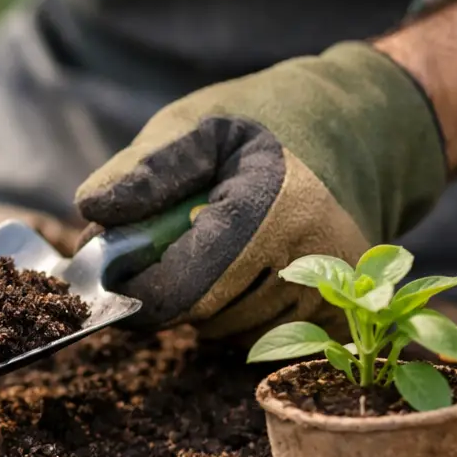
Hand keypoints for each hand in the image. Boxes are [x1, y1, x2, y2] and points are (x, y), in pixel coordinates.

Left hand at [75, 41, 449, 339]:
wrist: (364, 127)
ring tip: (204, 252)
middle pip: (204, 316)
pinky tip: (239, 271)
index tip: (114, 274)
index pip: (183, 289)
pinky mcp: (343, 310)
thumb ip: (144, 170)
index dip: (137, 292)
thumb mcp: (200, 123)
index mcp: (271, 208)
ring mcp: (335, 290)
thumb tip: (92, 214)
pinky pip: (264, 338)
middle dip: (168, 294)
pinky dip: (236, 314)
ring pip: (232, 333)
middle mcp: (312, 257)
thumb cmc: (269, 118)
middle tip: (157, 254)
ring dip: (202, 306)